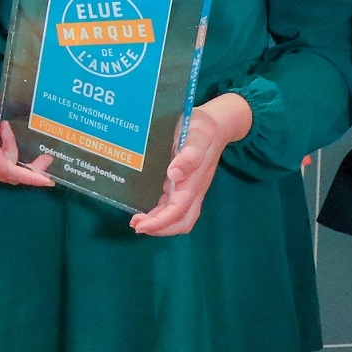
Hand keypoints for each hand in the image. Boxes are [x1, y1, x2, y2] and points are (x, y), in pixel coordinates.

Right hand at [0, 90, 53, 186]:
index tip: (45, 180)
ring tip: (27, 146)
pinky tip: (13, 144)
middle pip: (8, 175)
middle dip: (29, 171)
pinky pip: (3, 168)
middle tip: (47, 159)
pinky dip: (12, 159)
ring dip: (20, 163)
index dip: (27, 176)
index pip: (6, 170)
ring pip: (7, 172)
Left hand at [130, 93, 251, 236]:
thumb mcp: (197, 135)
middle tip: (137, 225)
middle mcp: (192, 189)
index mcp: (194, 181)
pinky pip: (171, 206)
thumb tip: (175, 174)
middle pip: (181, 221)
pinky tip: (144, 210)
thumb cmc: (202, 127)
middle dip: (160, 228)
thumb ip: (190, 154)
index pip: (178, 210)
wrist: (214, 123)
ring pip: (177, 216)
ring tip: (137, 221)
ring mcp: (188, 188)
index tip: (140, 225)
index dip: (160, 222)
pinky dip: (159, 213)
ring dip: (158, 223)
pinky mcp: (182, 184)